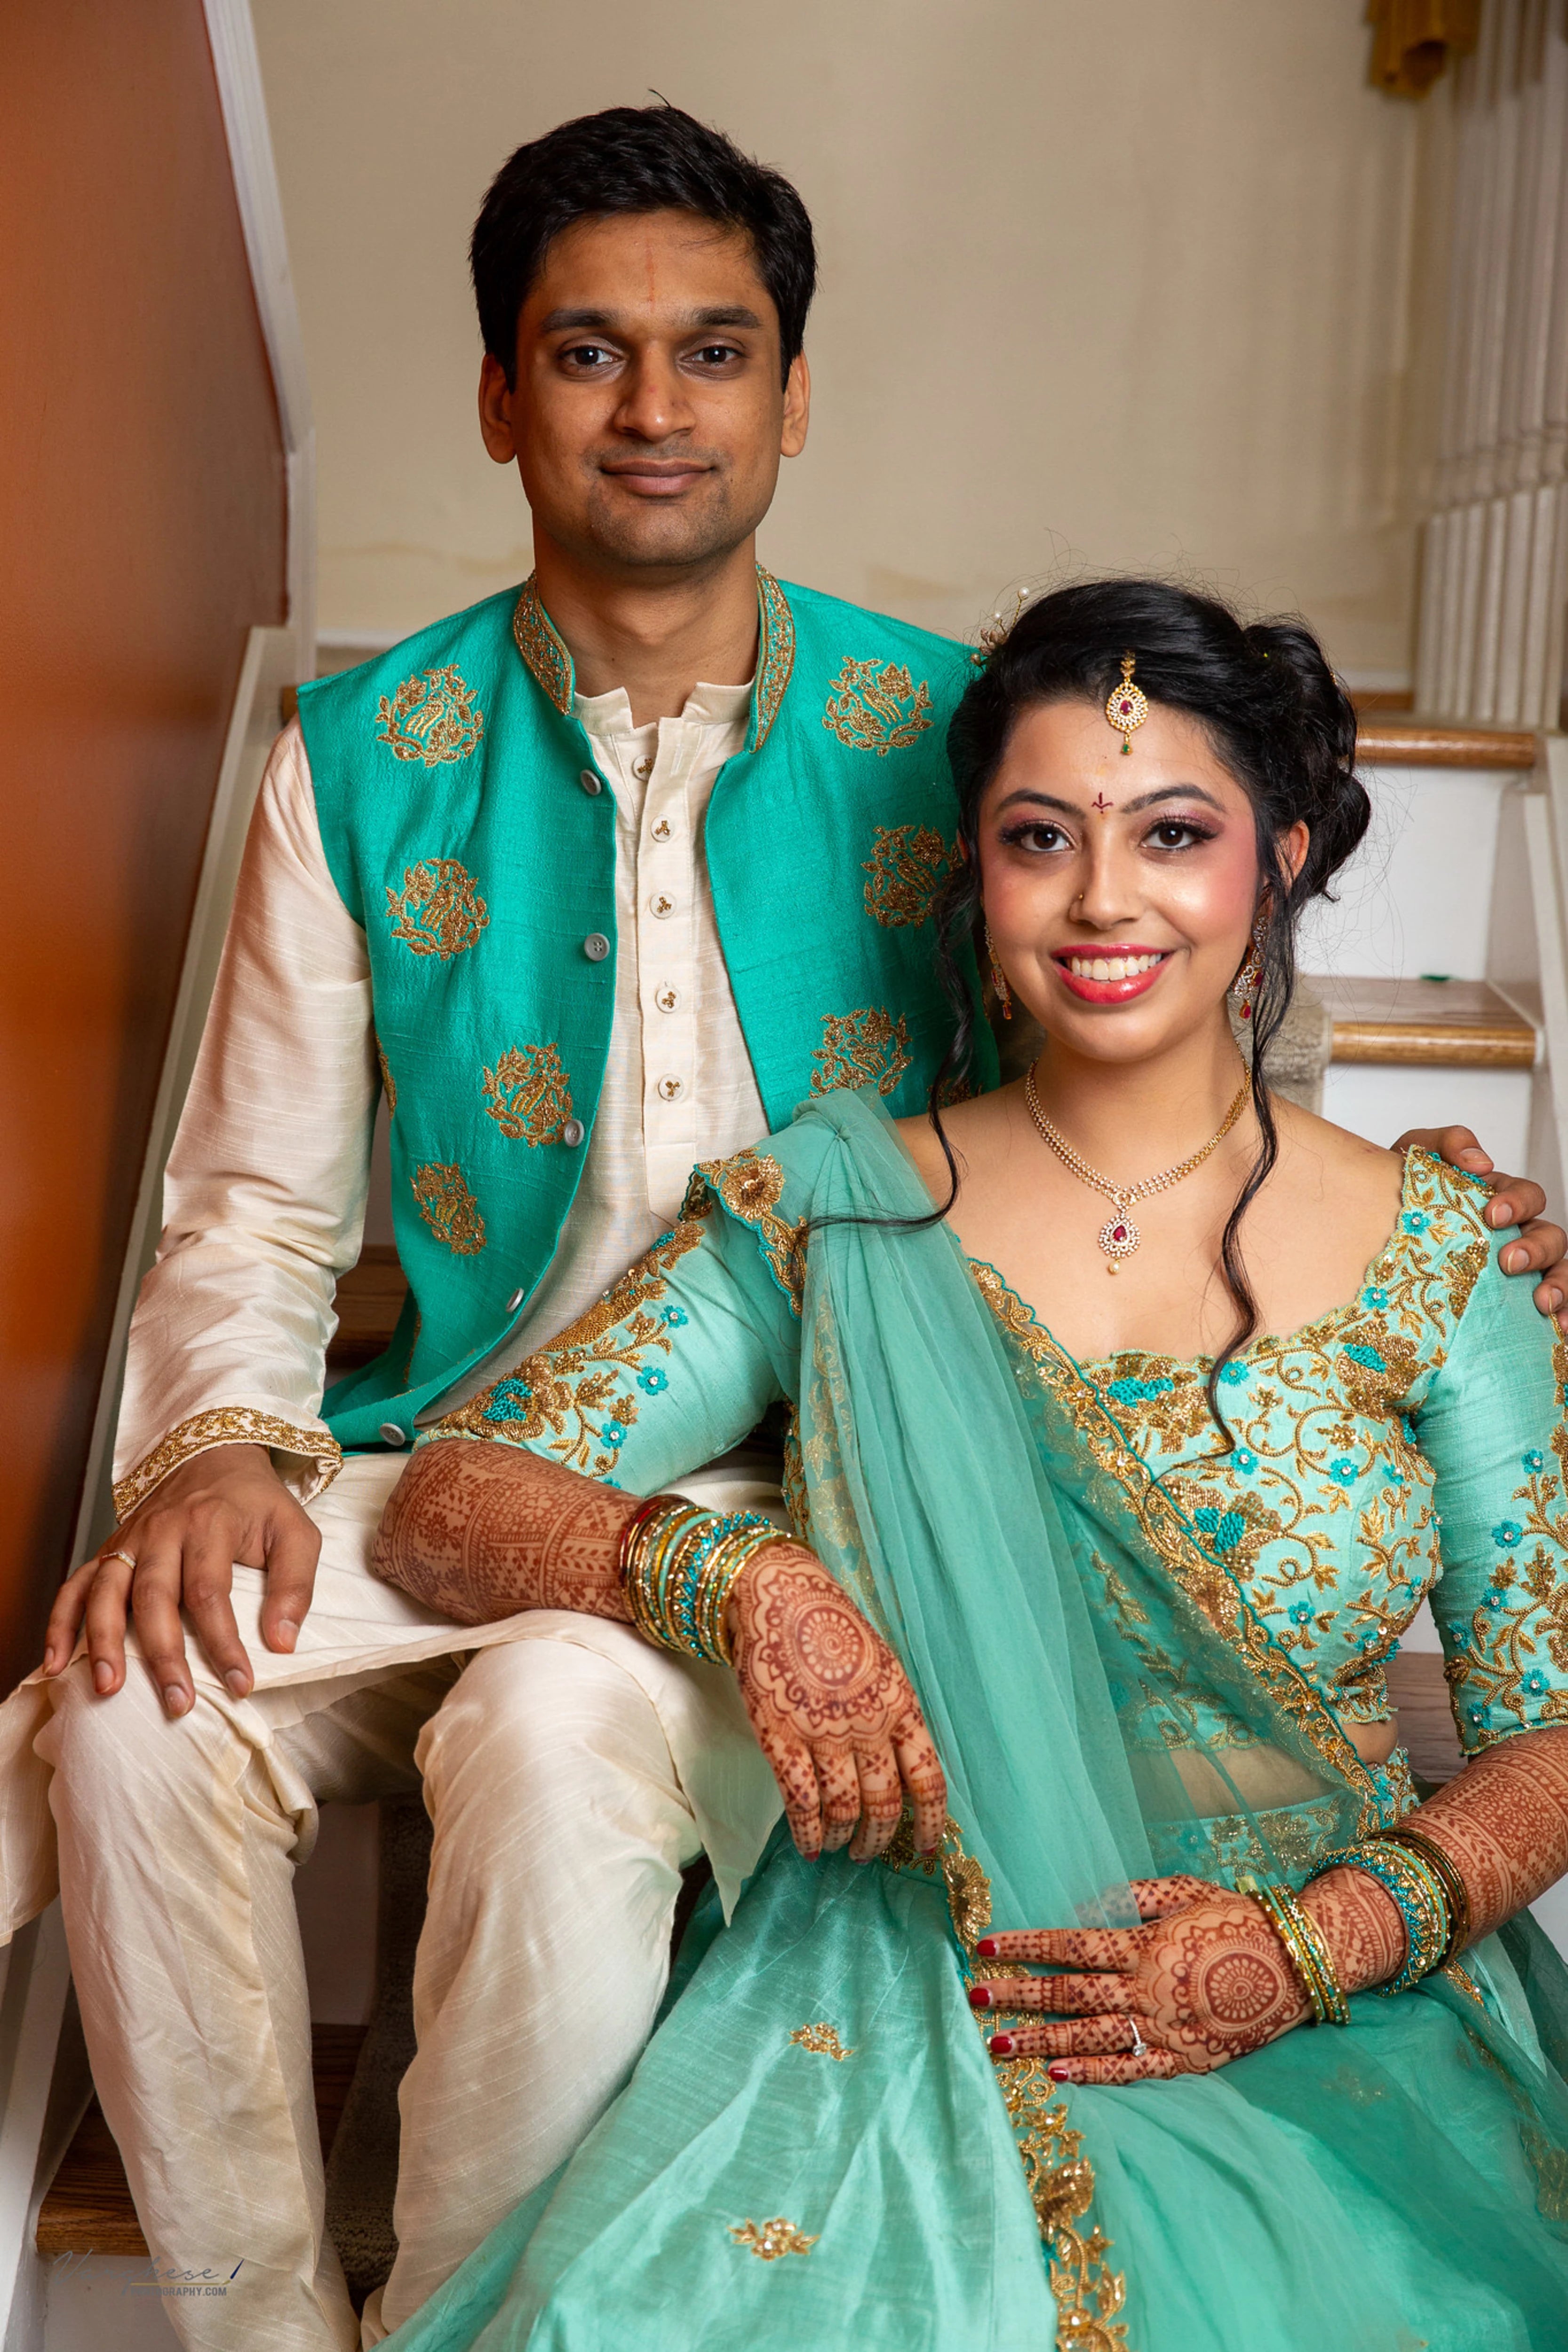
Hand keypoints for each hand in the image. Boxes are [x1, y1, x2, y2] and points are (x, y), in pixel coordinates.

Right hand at [41, 1443, 320, 1716]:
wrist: (215, 1456)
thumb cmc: (258, 1503)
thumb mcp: (296, 1531)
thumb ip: (295, 1585)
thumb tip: (283, 1643)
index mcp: (210, 1524)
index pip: (212, 1593)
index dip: (225, 1644)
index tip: (240, 1684)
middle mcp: (163, 1531)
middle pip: (155, 1597)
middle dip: (164, 1655)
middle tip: (178, 1702)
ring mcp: (130, 1540)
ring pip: (106, 1592)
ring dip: (104, 1642)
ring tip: (109, 1688)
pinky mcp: (111, 1549)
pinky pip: (76, 1585)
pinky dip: (61, 1623)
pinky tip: (57, 1662)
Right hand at [725, 1546, 945, 1864]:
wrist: (782, 1599)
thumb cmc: (835, 1633)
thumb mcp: (883, 1669)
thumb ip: (894, 1719)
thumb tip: (904, 1775)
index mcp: (901, 1707)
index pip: (928, 1780)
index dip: (930, 1823)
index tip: (925, 1850)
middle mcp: (868, 1725)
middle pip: (884, 1804)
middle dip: (879, 1838)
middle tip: (868, 1851)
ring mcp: (823, 1733)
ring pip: (843, 1809)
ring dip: (842, 1837)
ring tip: (837, 1846)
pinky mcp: (781, 1738)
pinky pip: (800, 1801)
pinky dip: (806, 1831)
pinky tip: (808, 1844)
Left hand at [969, 1875, 1311, 2081]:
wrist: (1298, 1963)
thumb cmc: (1239, 1918)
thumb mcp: (1186, 1891)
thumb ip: (1134, 1896)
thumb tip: (1085, 1906)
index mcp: (1145, 1944)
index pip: (1071, 1945)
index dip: (1026, 1945)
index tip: (986, 1946)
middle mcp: (1147, 1988)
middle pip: (1069, 1993)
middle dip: (1018, 1994)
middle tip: (974, 1996)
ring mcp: (1165, 2028)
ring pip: (1090, 2035)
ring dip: (1039, 2039)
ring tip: (997, 2043)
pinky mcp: (1185, 2059)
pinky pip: (1132, 2069)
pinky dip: (1094, 2073)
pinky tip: (1057, 2073)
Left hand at [1395, 1125, 1567, 1329]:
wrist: (1368, 1228)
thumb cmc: (1401, 1194)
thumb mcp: (1416, 1158)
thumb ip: (1447, 1143)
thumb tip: (1481, 1160)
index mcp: (1499, 1200)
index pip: (1527, 1197)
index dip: (1518, 1203)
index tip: (1493, 1215)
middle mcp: (1516, 1235)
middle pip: (1549, 1237)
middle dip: (1536, 1248)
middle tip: (1508, 1262)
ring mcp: (1518, 1270)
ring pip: (1558, 1272)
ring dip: (1559, 1285)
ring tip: (1543, 1303)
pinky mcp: (1511, 1302)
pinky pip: (1550, 1308)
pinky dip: (1562, 1316)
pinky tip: (1557, 1328)